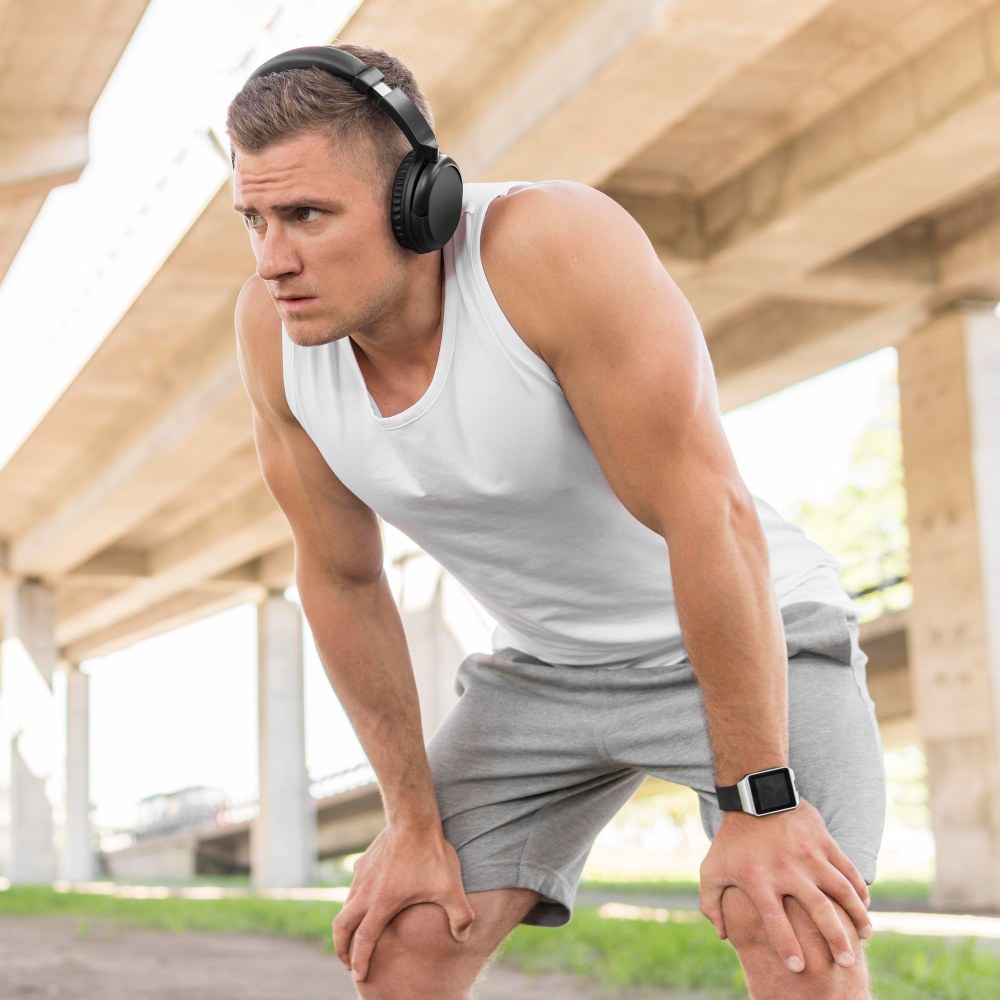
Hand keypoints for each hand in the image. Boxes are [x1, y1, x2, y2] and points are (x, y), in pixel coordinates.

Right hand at [332, 825, 474, 981]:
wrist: (414, 818)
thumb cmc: (431, 854)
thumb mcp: (451, 888)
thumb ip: (459, 916)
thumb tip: (463, 938)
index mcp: (382, 904)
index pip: (364, 940)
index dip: (359, 961)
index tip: (358, 976)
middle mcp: (366, 892)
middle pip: (342, 926)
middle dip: (341, 947)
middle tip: (346, 960)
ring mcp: (363, 875)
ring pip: (345, 904)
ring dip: (346, 923)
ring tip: (353, 933)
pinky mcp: (365, 860)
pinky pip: (354, 884)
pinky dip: (353, 897)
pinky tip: (362, 895)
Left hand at [699, 799, 872, 972]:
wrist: (754, 794)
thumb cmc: (732, 837)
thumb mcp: (712, 867)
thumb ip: (711, 902)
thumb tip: (722, 934)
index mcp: (758, 879)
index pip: (775, 920)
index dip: (787, 946)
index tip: (798, 967)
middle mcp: (786, 869)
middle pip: (818, 910)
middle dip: (834, 939)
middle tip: (844, 961)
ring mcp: (808, 855)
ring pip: (842, 891)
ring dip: (857, 915)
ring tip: (865, 935)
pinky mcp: (823, 841)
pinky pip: (848, 869)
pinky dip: (859, 889)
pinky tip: (864, 904)